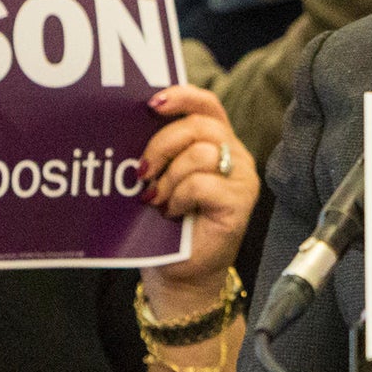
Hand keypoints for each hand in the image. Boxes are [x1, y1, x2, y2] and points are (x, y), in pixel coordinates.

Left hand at [136, 85, 257, 303]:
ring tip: (157, 199)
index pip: (207, 104)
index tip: (151, 103)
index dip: (181, 97)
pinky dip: (179, 197)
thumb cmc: (166, 226)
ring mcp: (242, 179)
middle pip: (199, 126)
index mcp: (217, 143)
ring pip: (200, 154)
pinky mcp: (241, 202)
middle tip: (141, 171)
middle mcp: (236, 156)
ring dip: (169, 178)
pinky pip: (202, 183)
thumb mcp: (161, 178)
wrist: (180, 274)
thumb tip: (129, 124)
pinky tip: (172, 212)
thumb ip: (160, 150)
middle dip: (161, 144)